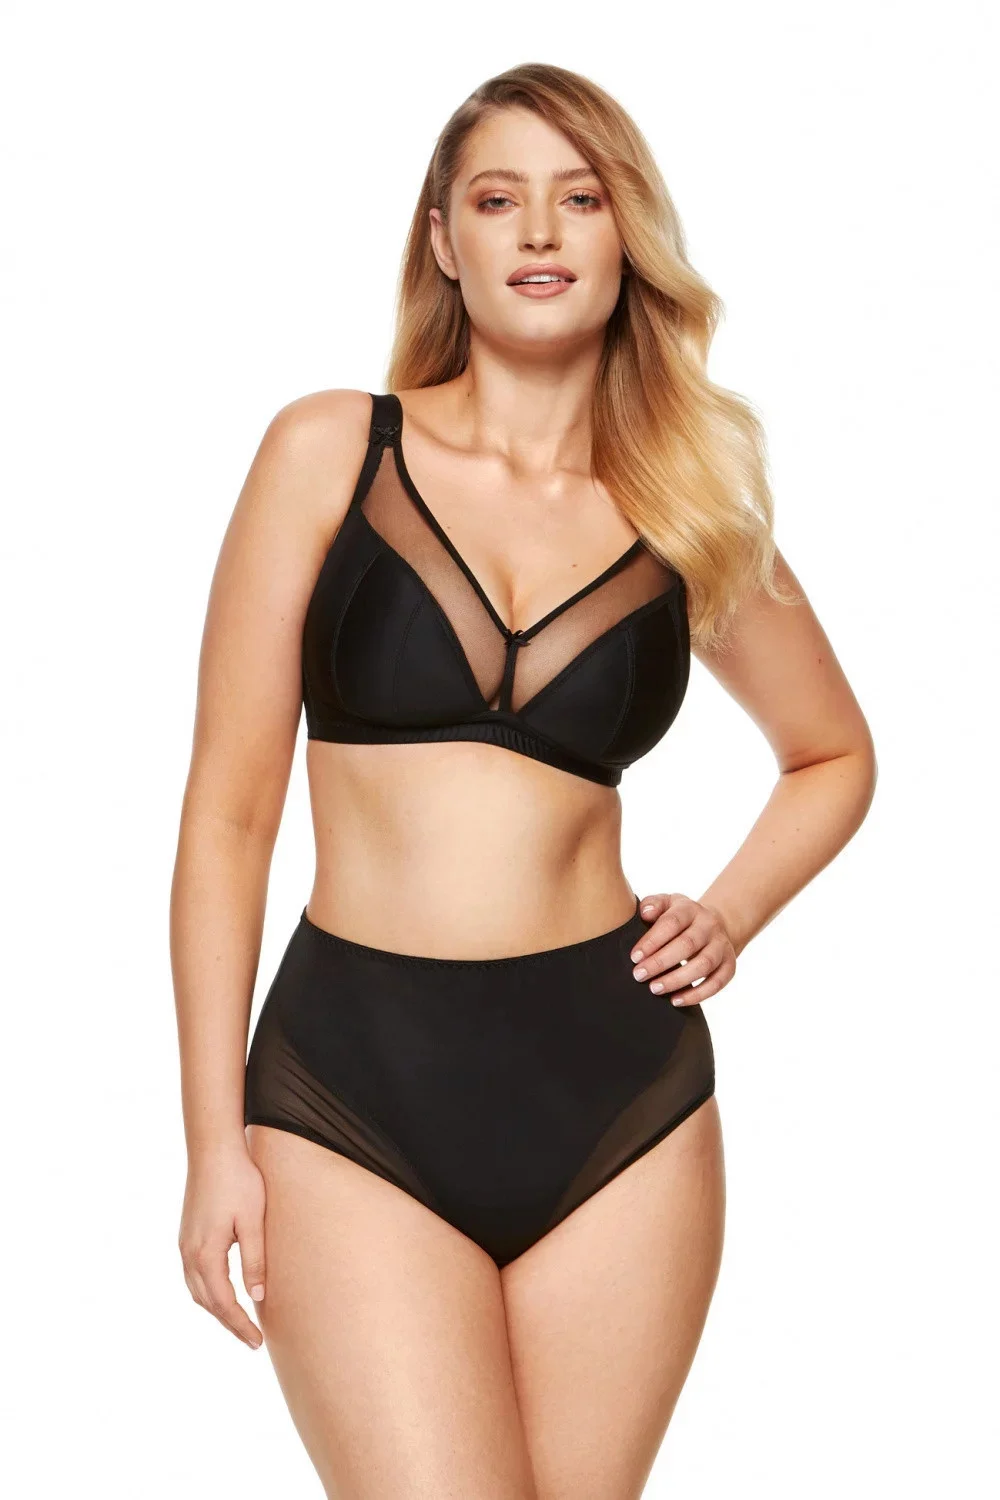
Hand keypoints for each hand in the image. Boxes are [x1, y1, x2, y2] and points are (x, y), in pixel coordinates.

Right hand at [178, 1143, 267, 1350]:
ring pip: (197, 1290)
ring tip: (240, 1321)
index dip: (240, 1326)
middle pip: (207, 1302)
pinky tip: (223, 1291)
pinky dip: (209, 1291)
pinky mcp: (187, 1234)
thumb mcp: (253, 1221)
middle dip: (229, 1323)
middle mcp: (189, 1253)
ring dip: (217, 1308)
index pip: (223, 1303)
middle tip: (252, 1340)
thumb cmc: (238, 1180)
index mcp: (205, 1254)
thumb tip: (257, 1297)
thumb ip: (255, 1260)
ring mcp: (184, 1244)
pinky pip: (194, 1274)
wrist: (212, 1148)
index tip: (258, 1343)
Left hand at [630, 892, 736, 1005]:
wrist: (713, 925)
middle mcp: (709, 925)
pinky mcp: (729, 965)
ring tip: (655, 989)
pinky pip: (717, 983)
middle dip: (660, 962)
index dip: (653, 940)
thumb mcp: (666, 904)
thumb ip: (652, 904)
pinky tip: (676, 1000)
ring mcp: (722, 945)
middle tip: (639, 975)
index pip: (672, 922)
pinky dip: (697, 995)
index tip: (635, 957)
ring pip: (704, 964)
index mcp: (690, 909)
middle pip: (687, 944)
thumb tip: (645, 913)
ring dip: (677, 980)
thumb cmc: (679, 918)